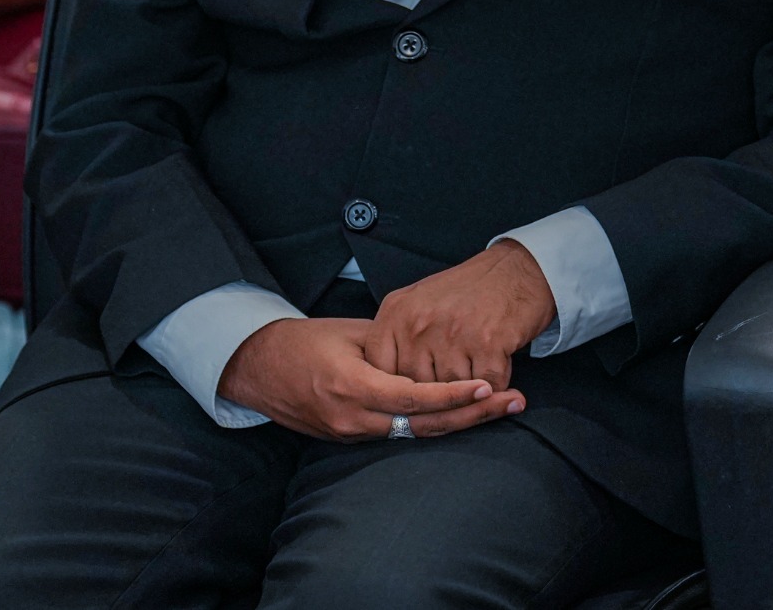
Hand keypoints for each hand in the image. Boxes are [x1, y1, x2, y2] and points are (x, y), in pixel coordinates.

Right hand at [217, 316, 519, 440]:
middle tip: (514, 403)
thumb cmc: (305, 341)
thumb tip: (434, 351)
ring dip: (460, 423)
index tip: (487, 387)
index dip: (452, 396)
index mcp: (351, 386)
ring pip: (415, 434)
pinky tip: (465, 415)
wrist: (257, 369)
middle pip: (423, 426)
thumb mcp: (350, 334)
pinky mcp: (350, 439)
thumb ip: (390, 348)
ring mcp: (351, 433)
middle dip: (473, 416)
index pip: (412, 398)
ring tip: (501, 408)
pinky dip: (433, 425)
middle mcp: (353, 418)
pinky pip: (399, 435)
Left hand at [366, 240, 557, 389]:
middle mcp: (419, 323)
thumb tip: (384, 382)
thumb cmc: (469, 290)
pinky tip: (497, 366)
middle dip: (436, 392)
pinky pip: (483, 388)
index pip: (380, 370)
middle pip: (415, 387)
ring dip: (467, 390)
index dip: (396, 386)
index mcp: (396, 312)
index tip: (413, 387)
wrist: (519, 269)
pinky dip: (494, 386)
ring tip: (477, 369)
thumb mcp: (418, 302)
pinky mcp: (487, 345)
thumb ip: (396, 337)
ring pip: (449, 393)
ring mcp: (452, 334)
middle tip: (454, 381)